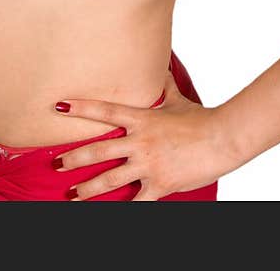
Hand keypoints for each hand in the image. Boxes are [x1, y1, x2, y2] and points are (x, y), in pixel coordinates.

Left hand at [52, 68, 223, 200]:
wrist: (222, 138)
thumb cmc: (200, 118)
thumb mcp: (178, 99)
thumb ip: (164, 86)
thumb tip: (161, 66)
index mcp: (142, 119)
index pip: (105, 111)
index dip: (81, 108)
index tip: (59, 106)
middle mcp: (140, 141)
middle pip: (100, 149)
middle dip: (75, 158)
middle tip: (57, 163)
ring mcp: (149, 164)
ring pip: (111, 178)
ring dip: (89, 187)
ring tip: (73, 194)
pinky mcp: (160, 184)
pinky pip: (137, 201)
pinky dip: (123, 209)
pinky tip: (110, 213)